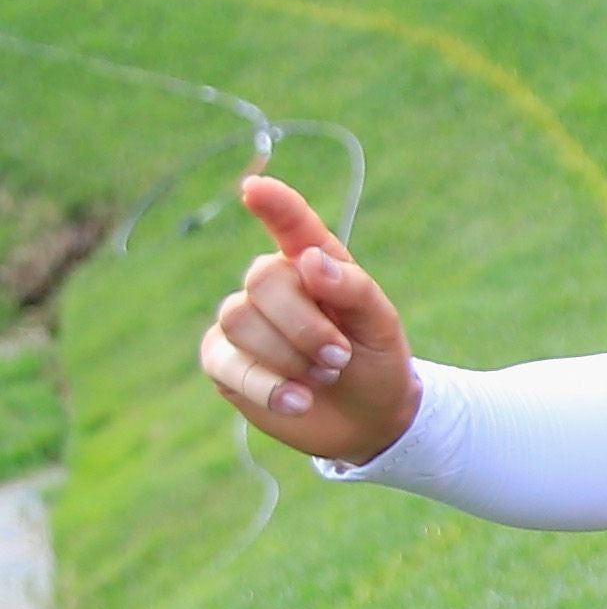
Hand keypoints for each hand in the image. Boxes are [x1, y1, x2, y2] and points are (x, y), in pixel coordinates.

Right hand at [196, 174, 421, 464]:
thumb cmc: (376, 360)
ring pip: (240, 321)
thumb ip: (352, 287)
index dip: (275, 205)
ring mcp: (242, 321)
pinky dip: (269, 386)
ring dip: (290, 357)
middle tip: (339, 356)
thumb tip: (308, 262)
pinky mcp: (223, 361)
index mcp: (314, 264)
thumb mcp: (381, 324)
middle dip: (305, 326)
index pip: (293, 226)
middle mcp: (273, 285)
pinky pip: (228, 363)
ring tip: (323, 374)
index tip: (256, 189)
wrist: (367, 419)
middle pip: (263, 281)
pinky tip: (299, 400)